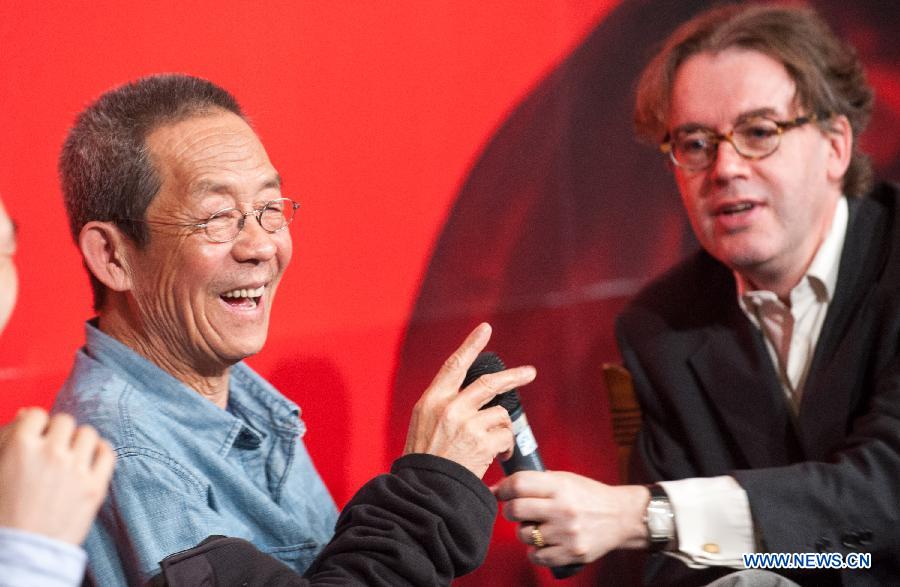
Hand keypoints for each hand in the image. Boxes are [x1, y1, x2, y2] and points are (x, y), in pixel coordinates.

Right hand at [0, 408, 114, 543]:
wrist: (20, 555)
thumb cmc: (4, 515)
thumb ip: (8, 440)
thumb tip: (26, 414)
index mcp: (19, 448)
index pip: (37, 415)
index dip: (37, 426)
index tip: (38, 437)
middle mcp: (50, 453)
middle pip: (65, 421)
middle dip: (59, 433)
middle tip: (54, 449)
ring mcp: (75, 469)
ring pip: (88, 433)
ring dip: (79, 442)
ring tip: (72, 457)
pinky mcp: (95, 486)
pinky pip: (108, 453)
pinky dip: (101, 452)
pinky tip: (91, 460)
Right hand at [403, 323, 536, 477]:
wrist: (424, 493)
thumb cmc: (425, 463)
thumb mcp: (423, 426)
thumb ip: (443, 407)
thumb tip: (470, 394)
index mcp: (431, 400)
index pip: (454, 365)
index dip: (471, 345)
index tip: (485, 329)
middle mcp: (448, 407)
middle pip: (489, 383)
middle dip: (513, 377)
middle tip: (529, 373)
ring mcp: (466, 423)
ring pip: (500, 414)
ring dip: (503, 429)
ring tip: (497, 446)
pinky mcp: (482, 441)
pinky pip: (505, 435)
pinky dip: (506, 446)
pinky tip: (497, 456)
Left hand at [493, 471, 649, 565]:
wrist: (621, 517)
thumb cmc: (589, 496)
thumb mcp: (565, 479)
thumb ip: (536, 482)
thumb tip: (497, 487)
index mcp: (560, 486)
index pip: (518, 484)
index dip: (503, 488)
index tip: (501, 492)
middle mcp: (563, 508)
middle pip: (515, 510)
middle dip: (510, 511)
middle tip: (516, 511)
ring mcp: (567, 533)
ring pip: (524, 535)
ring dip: (524, 532)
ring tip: (537, 527)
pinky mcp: (572, 553)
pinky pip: (537, 556)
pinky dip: (535, 551)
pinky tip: (543, 543)